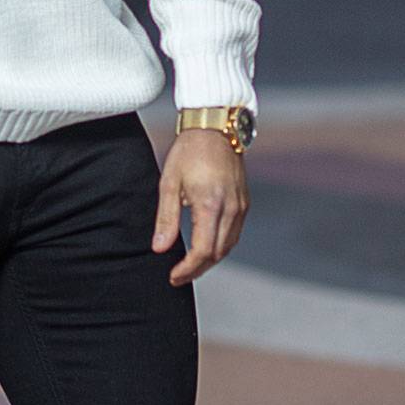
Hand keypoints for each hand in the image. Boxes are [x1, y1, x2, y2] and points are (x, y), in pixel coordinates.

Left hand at [152, 129, 248, 284]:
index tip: (172, 276)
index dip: (188, 269)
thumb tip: (159, 249)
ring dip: (210, 260)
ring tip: (189, 266)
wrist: (216, 128)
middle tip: (177, 276)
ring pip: (228, 246)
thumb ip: (165, 219)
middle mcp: (231, 208)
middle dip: (197, 269)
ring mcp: (241, 206)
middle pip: (217, 253)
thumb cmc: (189, 151)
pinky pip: (234, 234)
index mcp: (211, 205)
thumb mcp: (169, 183)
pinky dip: (220, 246)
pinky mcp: (244, 203)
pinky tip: (205, 247)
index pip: (203, 251)